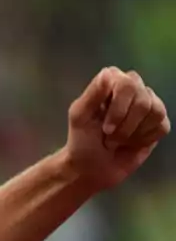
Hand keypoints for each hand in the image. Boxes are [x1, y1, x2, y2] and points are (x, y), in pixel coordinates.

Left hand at [64, 67, 168, 189]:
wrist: (92, 168)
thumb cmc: (82, 140)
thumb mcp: (80, 116)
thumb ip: (93, 93)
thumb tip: (108, 73)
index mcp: (111, 81)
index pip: (127, 84)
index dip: (118, 109)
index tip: (105, 128)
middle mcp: (133, 87)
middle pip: (143, 100)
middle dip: (125, 125)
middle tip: (109, 136)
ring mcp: (148, 103)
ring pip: (156, 112)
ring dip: (133, 133)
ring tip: (117, 140)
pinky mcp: (158, 121)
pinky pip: (161, 126)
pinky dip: (144, 139)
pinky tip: (131, 143)